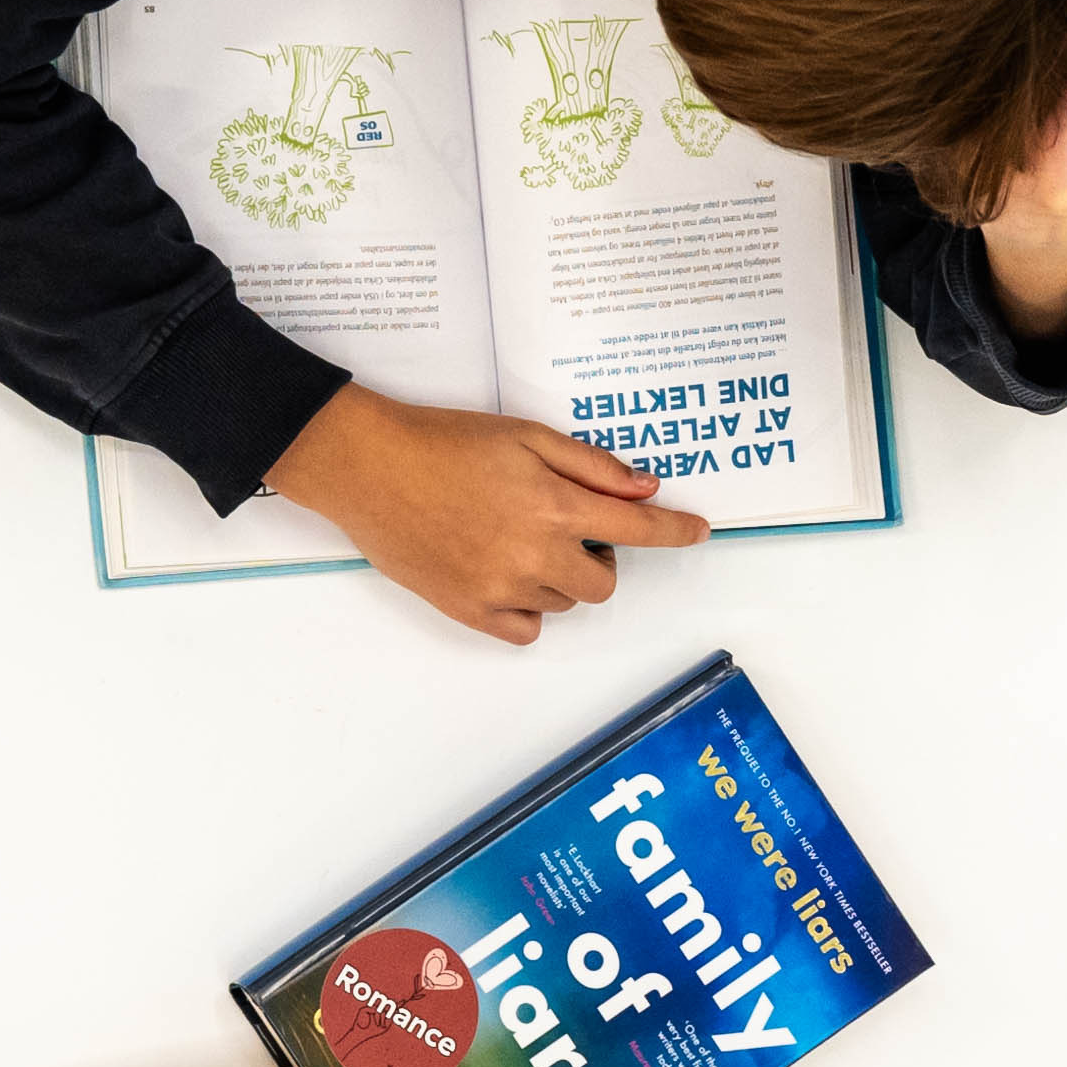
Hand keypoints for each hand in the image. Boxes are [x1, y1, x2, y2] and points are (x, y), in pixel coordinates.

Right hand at [268, 384, 710, 648]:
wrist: (369, 467)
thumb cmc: (443, 442)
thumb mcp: (525, 435)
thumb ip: (590, 465)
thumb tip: (645, 488)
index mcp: (554, 505)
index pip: (638, 529)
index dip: (675, 532)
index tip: (698, 532)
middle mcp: (534, 554)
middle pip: (603, 583)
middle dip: (599, 558)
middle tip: (567, 528)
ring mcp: (501, 588)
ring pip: (564, 604)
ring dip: (560, 579)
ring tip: (520, 540)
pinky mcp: (468, 610)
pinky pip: (526, 631)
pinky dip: (530, 610)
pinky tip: (508, 576)